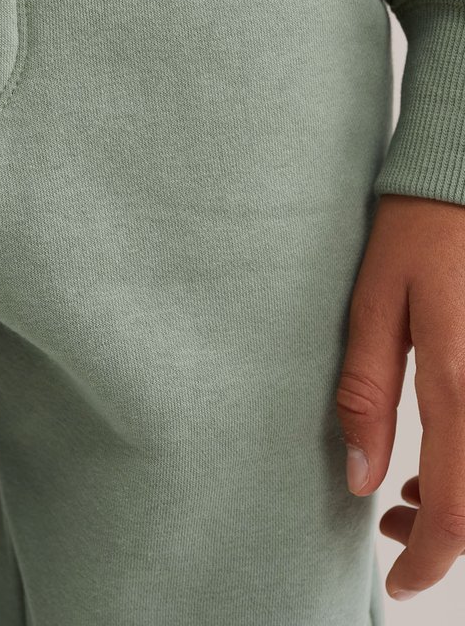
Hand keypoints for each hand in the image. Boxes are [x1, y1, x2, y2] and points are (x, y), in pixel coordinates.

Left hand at [336, 192, 464, 601]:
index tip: (398, 583)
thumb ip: (366, 395)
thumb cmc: (417, 236)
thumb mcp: (375, 308)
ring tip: (409, 492)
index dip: (430, 562)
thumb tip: (363, 481)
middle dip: (447, 538)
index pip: (459, 513)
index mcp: (463, 387)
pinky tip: (445, 451)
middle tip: (391, 524)